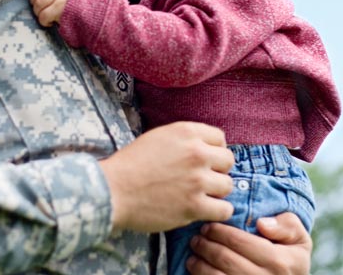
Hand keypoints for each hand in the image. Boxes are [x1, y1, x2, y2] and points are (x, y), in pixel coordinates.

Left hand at [27, 0, 73, 26]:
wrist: (90, 13)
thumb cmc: (73, 3)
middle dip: (34, 1)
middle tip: (40, 7)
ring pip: (38, 3)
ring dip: (38, 12)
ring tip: (45, 15)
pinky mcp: (59, 8)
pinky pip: (43, 15)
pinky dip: (44, 21)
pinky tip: (49, 22)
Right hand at [99, 122, 233, 232]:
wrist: (114, 189)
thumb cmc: (132, 163)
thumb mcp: (159, 137)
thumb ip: (184, 139)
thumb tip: (205, 147)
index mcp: (186, 132)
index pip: (220, 138)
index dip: (213, 150)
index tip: (204, 159)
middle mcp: (196, 153)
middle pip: (228, 161)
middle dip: (217, 169)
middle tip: (203, 177)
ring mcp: (197, 180)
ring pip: (227, 185)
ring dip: (216, 191)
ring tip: (201, 194)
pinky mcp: (195, 206)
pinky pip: (224, 209)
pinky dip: (217, 211)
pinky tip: (204, 209)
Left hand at [186, 212, 311, 274]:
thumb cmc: (291, 255)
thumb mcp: (298, 237)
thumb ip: (287, 225)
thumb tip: (262, 224)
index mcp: (282, 262)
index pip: (240, 242)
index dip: (219, 231)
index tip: (208, 226)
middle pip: (226, 260)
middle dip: (206, 245)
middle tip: (197, 237)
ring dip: (200, 264)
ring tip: (194, 253)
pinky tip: (197, 269)